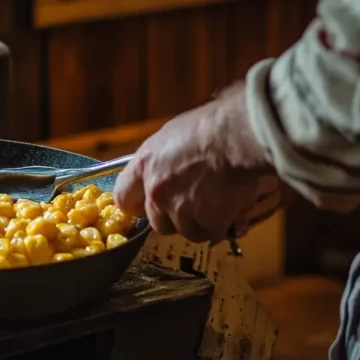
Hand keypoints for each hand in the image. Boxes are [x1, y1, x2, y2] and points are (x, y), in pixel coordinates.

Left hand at [114, 83, 270, 242]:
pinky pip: (212, 232)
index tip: (146, 207)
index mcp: (144, 165)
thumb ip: (163, 161)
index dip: (137, 205)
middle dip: (176, 218)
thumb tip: (168, 172)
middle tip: (196, 204)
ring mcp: (179, 209)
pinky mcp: (205, 221)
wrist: (236, 137)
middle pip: (157, 222)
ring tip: (219, 202)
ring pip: (187, 230)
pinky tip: (233, 207)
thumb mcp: (172, 135)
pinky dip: (223, 224)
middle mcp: (156, 191)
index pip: (124, 198)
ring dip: (203, 222)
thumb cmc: (210, 127)